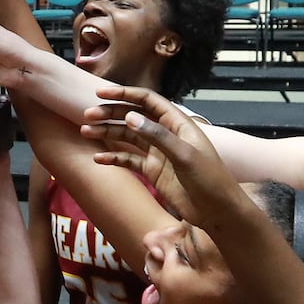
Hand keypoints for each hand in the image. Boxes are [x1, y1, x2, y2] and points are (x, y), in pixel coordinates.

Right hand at [82, 85, 238, 229]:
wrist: (217, 210)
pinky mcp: (153, 171)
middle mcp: (165, 134)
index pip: (148, 100)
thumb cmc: (210, 179)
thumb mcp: (184, 155)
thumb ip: (157, 135)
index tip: (101, 93)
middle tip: (87, 115)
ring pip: (128, 137)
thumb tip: (130, 117)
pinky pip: (129, 160)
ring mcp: (158, 153)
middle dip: (110, 113)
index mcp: (177, 123)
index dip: (125, 94)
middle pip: (133, 117)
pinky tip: (98, 158)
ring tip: (86, 132)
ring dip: (107, 133)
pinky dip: (114, 158)